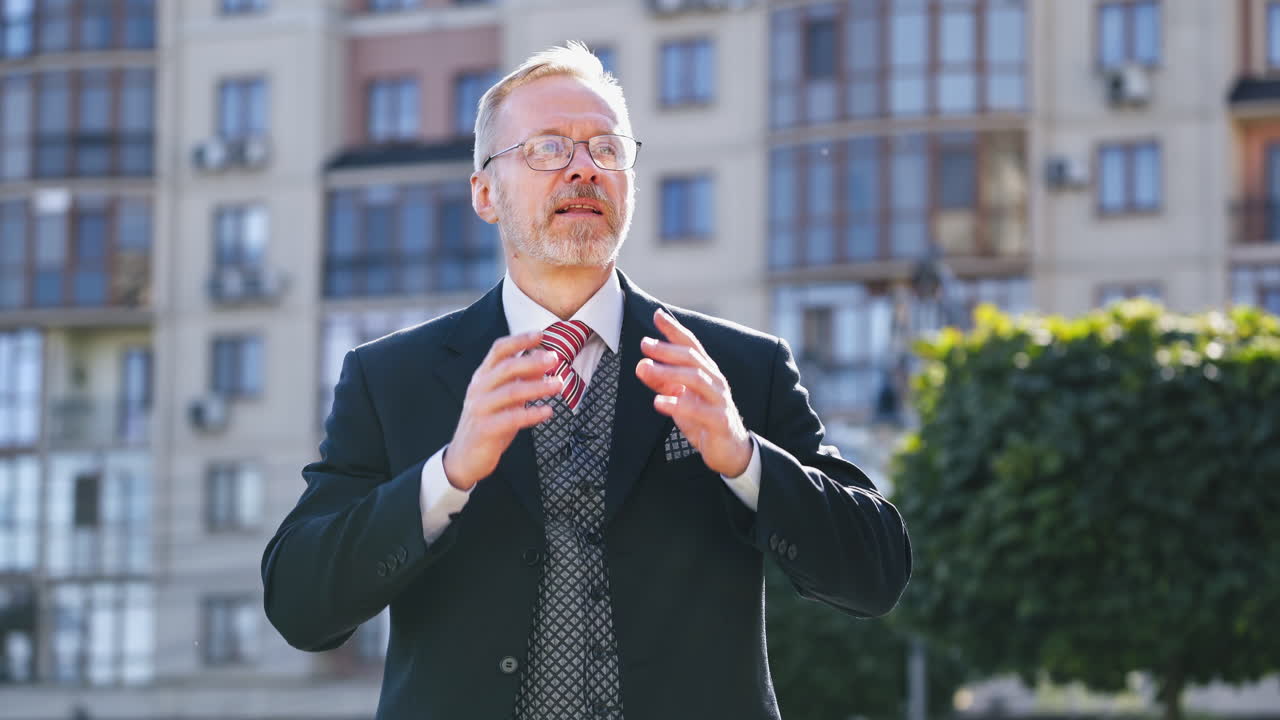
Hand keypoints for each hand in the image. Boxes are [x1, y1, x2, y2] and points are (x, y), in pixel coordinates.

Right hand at [443, 330, 563, 489]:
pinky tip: (548, 412)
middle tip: (555, 359)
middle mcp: (479, 389)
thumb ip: (521, 380)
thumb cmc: (489, 423)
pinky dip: (532, 414)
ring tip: (559, 385)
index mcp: (483, 377)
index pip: (498, 350)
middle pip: (506, 367)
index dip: (519, 340)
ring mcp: (480, 409)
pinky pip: (511, 419)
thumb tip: (544, 362)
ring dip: (538, 387)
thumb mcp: (504, 398)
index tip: (541, 334)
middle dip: (533, 361)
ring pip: (511, 392)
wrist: (464, 457)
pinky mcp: (485, 430)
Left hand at [635, 309, 752, 476]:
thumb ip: (664, 383)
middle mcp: (715, 381)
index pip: (691, 345)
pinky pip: (699, 410)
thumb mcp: (680, 399)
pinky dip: (678, 405)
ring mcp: (719, 400)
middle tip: (645, 344)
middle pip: (693, 358)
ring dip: (669, 372)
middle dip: (667, 349)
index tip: (657, 315)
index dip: (675, 330)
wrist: (730, 451)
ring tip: (645, 368)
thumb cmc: (704, 420)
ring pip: (697, 378)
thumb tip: (642, 366)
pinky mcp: (720, 421)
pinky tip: (659, 402)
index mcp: (707, 372)